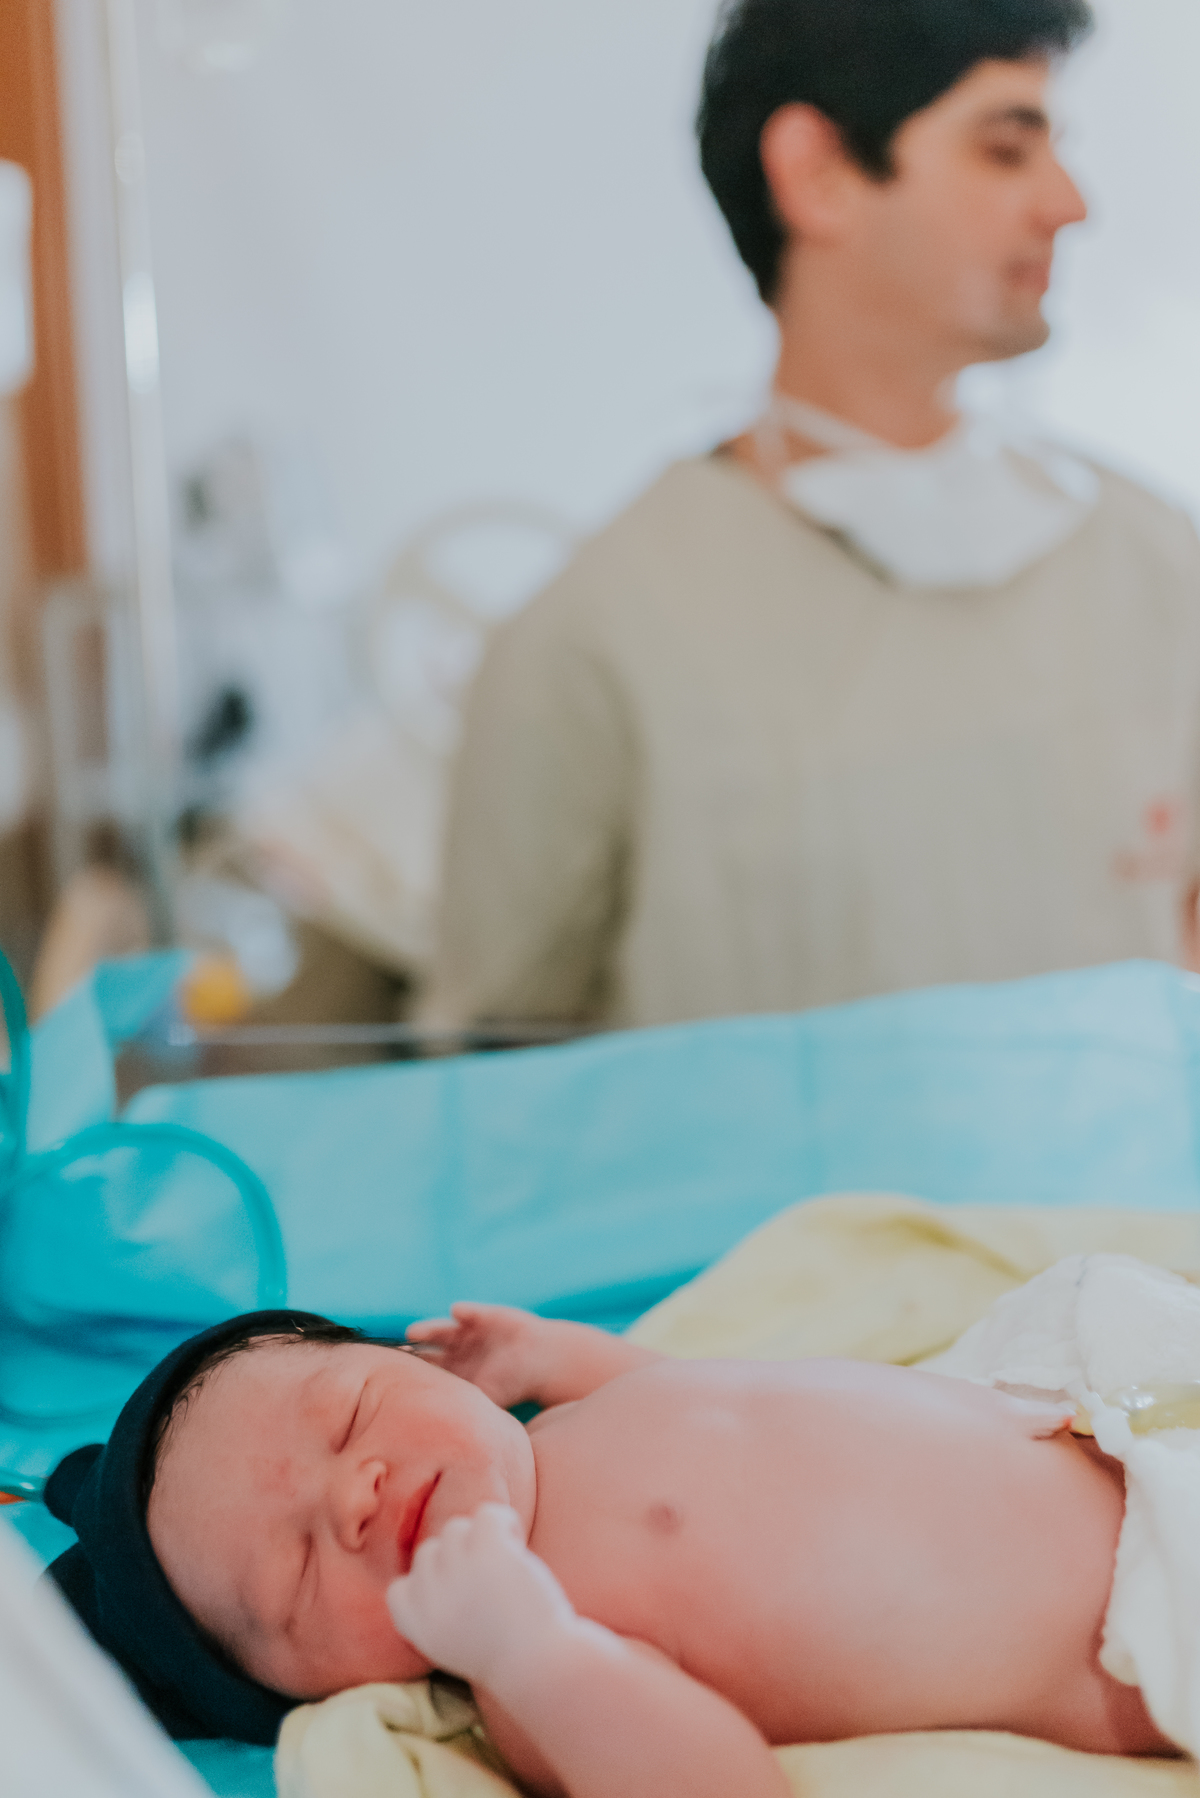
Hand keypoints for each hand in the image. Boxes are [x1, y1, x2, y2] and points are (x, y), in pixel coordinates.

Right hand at [387, 1503, 579, 1688]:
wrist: (539, 1667)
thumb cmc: (505, 1657)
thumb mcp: (452, 1643)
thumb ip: (436, 1609)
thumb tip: (438, 1563)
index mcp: (416, 1626)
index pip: (400, 1589)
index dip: (426, 1584)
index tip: (455, 1595)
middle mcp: (430, 1597)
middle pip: (428, 1552)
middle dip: (456, 1560)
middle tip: (489, 1580)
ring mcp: (457, 1571)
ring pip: (455, 1528)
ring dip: (480, 1539)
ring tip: (506, 1562)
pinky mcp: (488, 1552)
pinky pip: (487, 1513)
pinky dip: (503, 1521)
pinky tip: (516, 1541)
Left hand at [407, 1302, 550, 1408]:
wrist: (541, 1363)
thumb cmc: (512, 1385)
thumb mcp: (484, 1399)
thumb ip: (461, 1410)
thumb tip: (433, 1433)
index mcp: (454, 1368)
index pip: (426, 1368)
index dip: (412, 1370)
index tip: (395, 1373)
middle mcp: (456, 1348)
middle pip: (428, 1348)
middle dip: (414, 1350)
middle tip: (397, 1354)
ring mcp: (468, 1331)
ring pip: (442, 1330)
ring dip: (428, 1330)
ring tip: (412, 1332)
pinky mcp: (484, 1316)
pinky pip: (471, 1313)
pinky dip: (463, 1312)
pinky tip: (456, 1313)